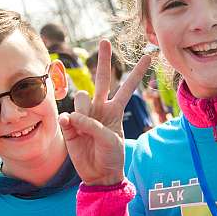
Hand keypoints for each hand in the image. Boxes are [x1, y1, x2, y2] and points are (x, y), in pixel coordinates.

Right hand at [59, 40, 150, 185]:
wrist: (99, 174)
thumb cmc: (111, 157)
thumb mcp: (110, 140)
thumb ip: (93, 125)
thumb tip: (73, 116)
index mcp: (115, 109)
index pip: (127, 87)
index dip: (137, 72)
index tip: (149, 56)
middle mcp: (100, 107)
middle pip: (103, 78)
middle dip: (104, 60)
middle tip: (105, 41)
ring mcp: (84, 114)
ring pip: (83, 96)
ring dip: (84, 109)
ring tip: (85, 127)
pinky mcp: (70, 124)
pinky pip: (68, 115)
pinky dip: (70, 121)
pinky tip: (72, 129)